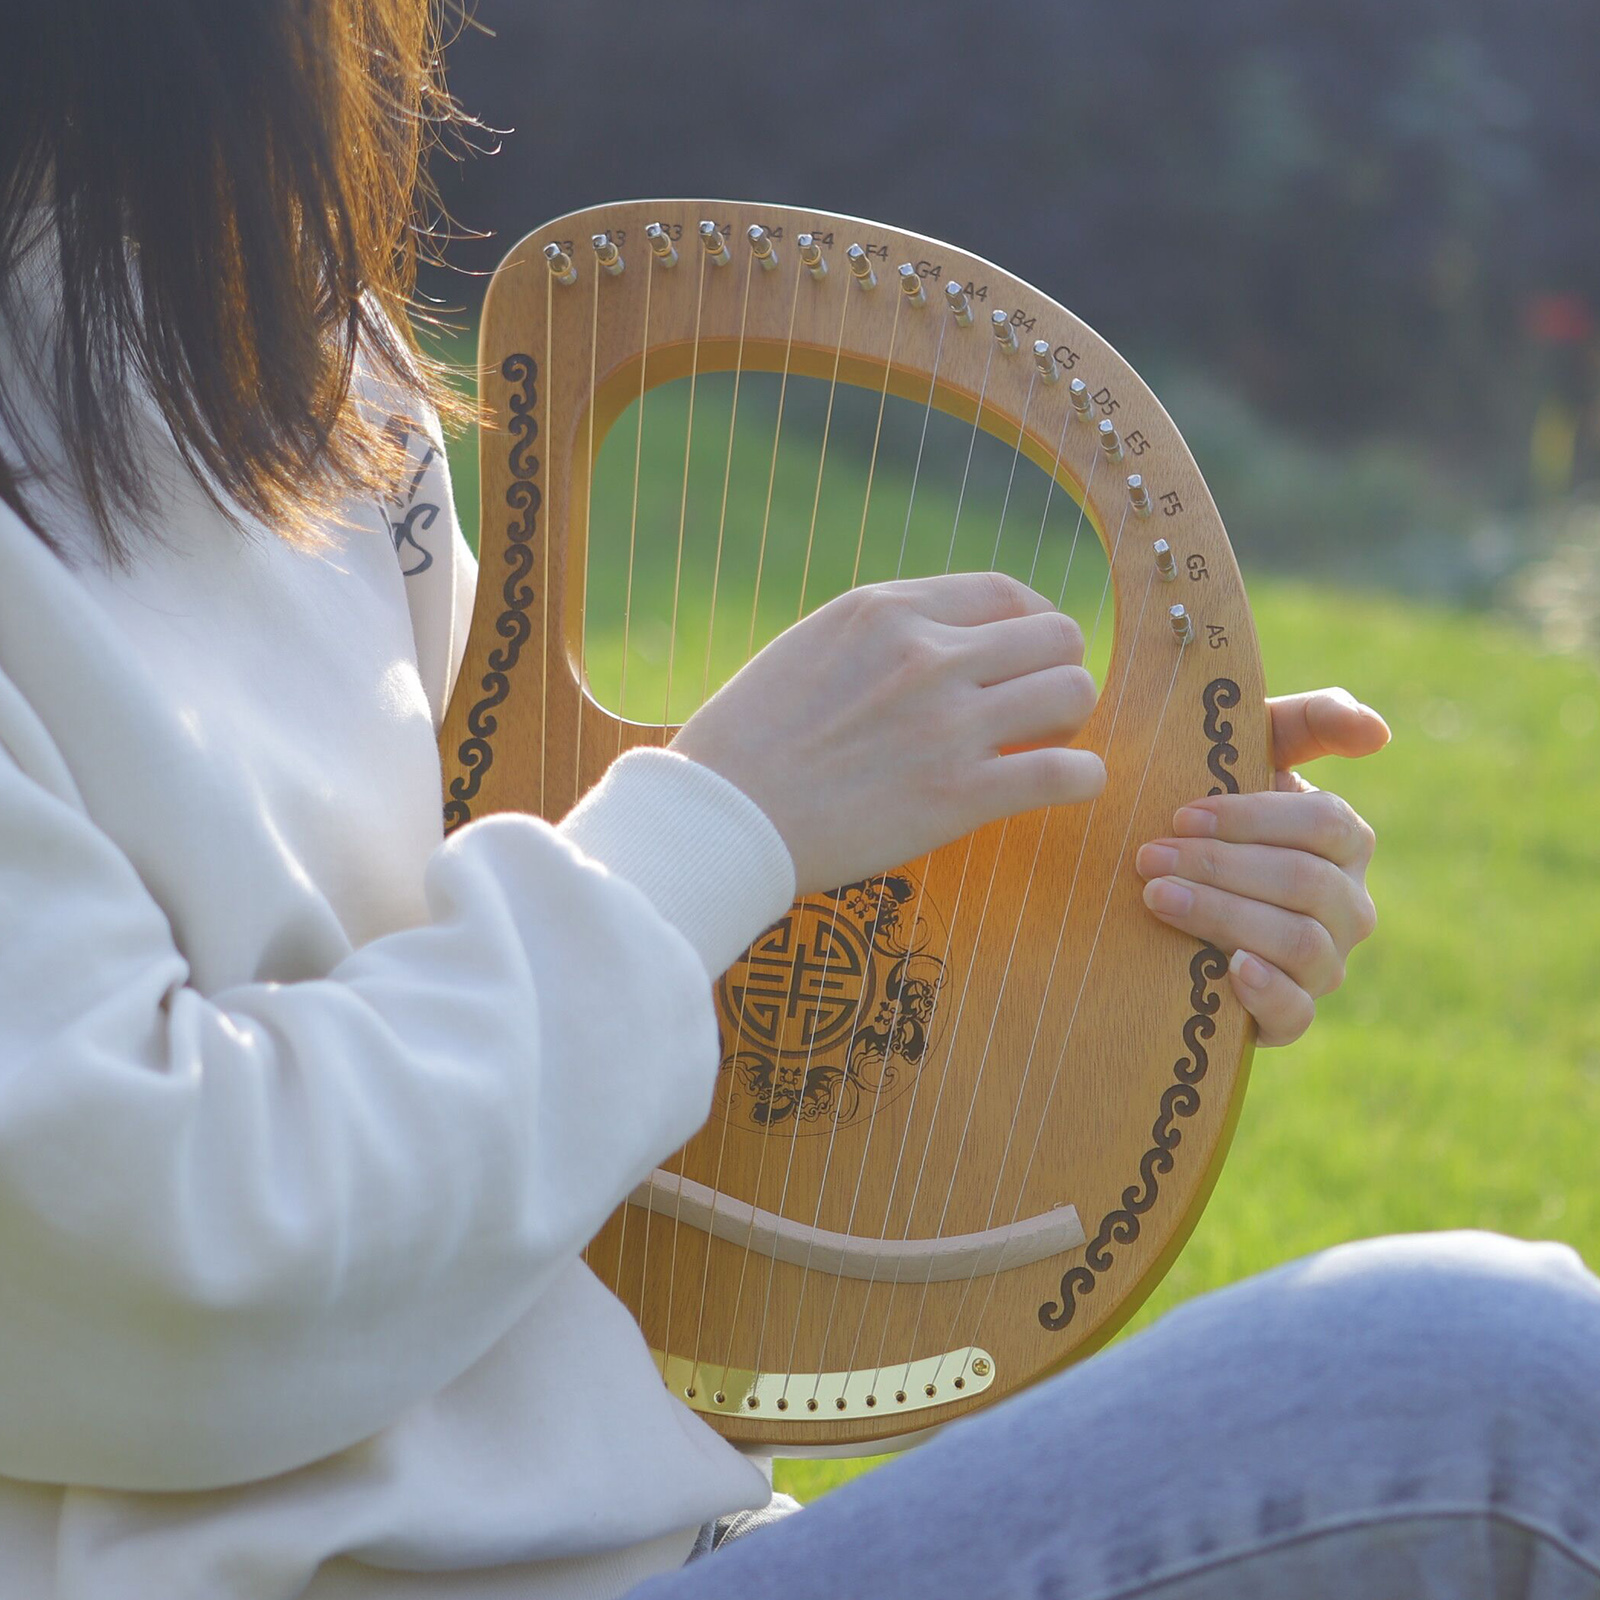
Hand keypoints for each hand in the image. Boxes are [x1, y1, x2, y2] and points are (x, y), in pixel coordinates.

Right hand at [672, 573, 1104, 893]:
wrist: (719, 816)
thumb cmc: (745, 743)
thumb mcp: (808, 648)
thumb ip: (879, 636)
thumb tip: (932, 642)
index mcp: (886, 611)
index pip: (1005, 593)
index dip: (1031, 626)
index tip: (1024, 658)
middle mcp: (928, 655)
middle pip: (1057, 636)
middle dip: (1055, 671)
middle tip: (1033, 710)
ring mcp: (949, 724)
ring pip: (1073, 692)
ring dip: (1070, 722)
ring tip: (1045, 747)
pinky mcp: (959, 796)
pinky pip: (1068, 774)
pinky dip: (1083, 779)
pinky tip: (1069, 786)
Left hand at [1134, 688, 1389, 1045]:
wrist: (1155, 896)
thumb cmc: (1204, 814)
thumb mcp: (1248, 754)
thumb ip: (1310, 720)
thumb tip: (1377, 732)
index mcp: (1342, 840)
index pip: (1323, 824)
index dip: (1251, 819)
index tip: (1180, 815)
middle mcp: (1347, 904)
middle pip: (1304, 884)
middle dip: (1220, 867)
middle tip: (1148, 857)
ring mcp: (1324, 964)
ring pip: (1300, 942)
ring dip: (1223, 916)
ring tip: (1158, 897)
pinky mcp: (1290, 1016)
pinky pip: (1297, 1014)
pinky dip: (1265, 991)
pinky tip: (1227, 968)